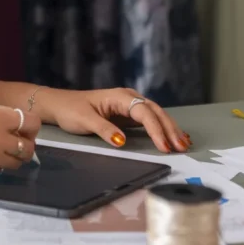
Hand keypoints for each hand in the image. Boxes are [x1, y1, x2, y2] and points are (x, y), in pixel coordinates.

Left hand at [42, 88, 189, 153]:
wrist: (60, 105)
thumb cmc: (71, 109)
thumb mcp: (85, 121)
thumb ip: (104, 130)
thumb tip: (122, 141)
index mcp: (119, 96)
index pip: (144, 112)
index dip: (156, 129)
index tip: (164, 146)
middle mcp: (128, 98)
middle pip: (155, 112)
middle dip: (170, 129)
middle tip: (181, 147)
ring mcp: (130, 105)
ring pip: (156, 115)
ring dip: (170, 129)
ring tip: (183, 144)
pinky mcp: (128, 114)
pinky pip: (150, 120)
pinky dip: (162, 128)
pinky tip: (173, 137)